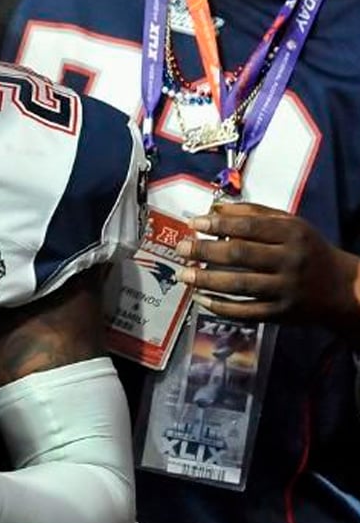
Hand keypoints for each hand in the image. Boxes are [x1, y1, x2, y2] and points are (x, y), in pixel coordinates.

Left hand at [177, 202, 359, 329]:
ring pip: (240, 285)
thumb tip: (214, 208)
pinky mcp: (281, 314)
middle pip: (240, 255)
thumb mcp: (290, 223)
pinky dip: (221, 307)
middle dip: (205, 251)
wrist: (341, 289)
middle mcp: (289, 261)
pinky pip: (246, 312)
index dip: (219, 224)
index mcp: (292, 234)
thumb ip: (254, 213)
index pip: (249, 227)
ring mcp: (285, 290)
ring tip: (183, 274)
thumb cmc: (306, 249)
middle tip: (181, 248)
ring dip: (207, 280)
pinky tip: (200, 298)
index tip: (193, 222)